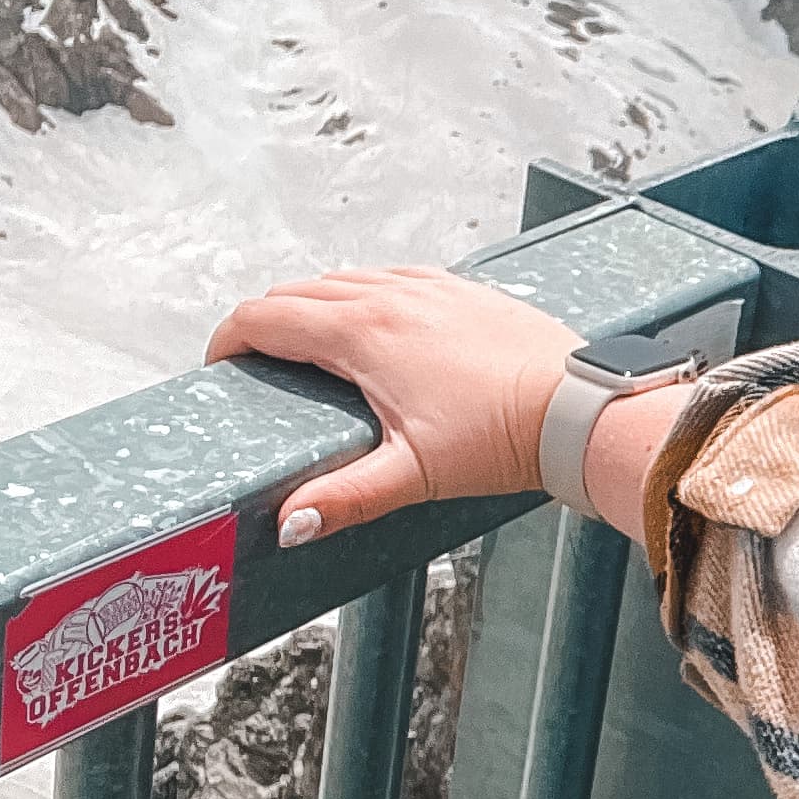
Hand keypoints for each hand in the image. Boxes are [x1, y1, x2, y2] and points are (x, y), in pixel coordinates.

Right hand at [205, 266, 578, 543]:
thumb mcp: (412, 475)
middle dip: (265, 323)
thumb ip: (344, 497)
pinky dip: (363, 292)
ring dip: (313, 303)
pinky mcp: (462, 289)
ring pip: (345, 278)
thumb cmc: (503, 437)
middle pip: (298, 292)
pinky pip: (392, 276)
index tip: (222, 366)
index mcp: (364, 333)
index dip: (230, 339)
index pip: (267, 317)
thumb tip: (290, 523)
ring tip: (307, 346)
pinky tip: (374, 322)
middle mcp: (391, 296)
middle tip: (258, 363)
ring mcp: (429, 287)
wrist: (576, 407)